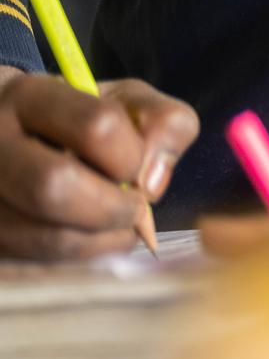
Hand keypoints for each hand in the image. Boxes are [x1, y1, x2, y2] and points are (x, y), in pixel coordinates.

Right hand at [0, 67, 195, 258]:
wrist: (8, 139)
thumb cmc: (78, 118)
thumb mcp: (126, 101)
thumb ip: (164, 123)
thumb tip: (151, 183)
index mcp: (29, 97)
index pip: (97, 126)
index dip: (132, 155)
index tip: (136, 165)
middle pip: (54, 186)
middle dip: (113, 207)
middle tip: (133, 208)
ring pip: (47, 235)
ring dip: (102, 239)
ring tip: (116, 225)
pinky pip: (40, 261)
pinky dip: (80, 258)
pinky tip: (90, 238)